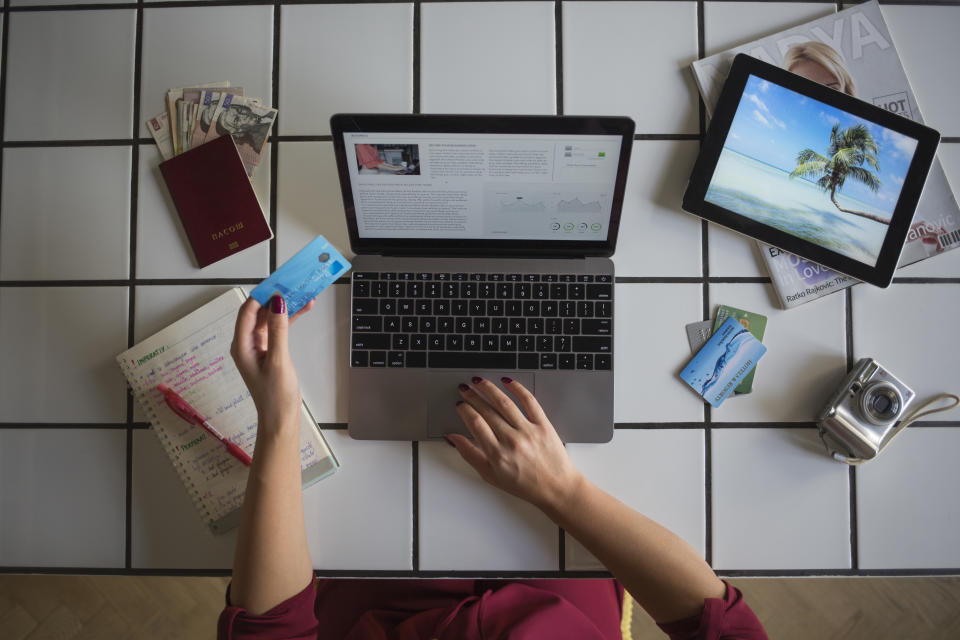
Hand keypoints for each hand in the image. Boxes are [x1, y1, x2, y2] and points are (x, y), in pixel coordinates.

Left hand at [230, 295, 313, 433]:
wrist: (281, 419)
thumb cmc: (276, 396)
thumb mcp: (278, 360)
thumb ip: (278, 330)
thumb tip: (277, 302)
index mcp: (241, 345)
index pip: (248, 311)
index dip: (262, 295)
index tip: (279, 282)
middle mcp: (247, 343)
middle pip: (259, 312)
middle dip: (276, 298)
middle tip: (293, 284)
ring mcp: (258, 347)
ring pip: (271, 319)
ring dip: (285, 307)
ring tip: (304, 294)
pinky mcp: (270, 351)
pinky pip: (278, 329)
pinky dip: (289, 319)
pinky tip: (303, 310)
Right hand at [448, 377, 583, 512]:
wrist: (556, 488)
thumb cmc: (525, 485)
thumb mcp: (490, 475)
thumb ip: (470, 454)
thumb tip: (453, 438)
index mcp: (497, 455)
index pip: (475, 423)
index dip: (464, 410)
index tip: (460, 404)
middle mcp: (512, 441)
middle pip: (487, 411)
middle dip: (472, 396)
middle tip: (465, 388)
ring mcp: (529, 431)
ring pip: (504, 403)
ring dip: (489, 388)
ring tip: (479, 382)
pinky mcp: (544, 425)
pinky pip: (529, 401)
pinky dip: (518, 389)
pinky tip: (508, 382)